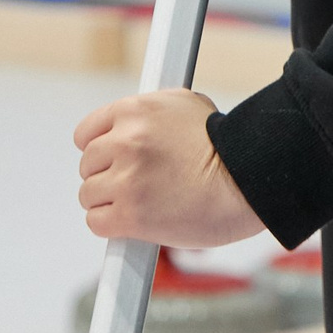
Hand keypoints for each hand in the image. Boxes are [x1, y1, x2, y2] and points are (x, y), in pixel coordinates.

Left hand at [74, 90, 263, 247]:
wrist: (246, 182)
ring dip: (109, 201)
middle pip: (87, 165)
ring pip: (88, 195)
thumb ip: (150, 113)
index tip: (110, 159)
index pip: (86, 133)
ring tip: (140, 201)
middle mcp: (125, 142)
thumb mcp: (187, 106)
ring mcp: (126, 180)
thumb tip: (131, 122)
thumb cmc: (224, 148)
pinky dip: (112, 225)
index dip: (99, 149)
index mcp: (134, 111)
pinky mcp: (130, 216)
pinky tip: (134, 220)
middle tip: (136, 182)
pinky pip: (97, 222)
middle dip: (108, 175)